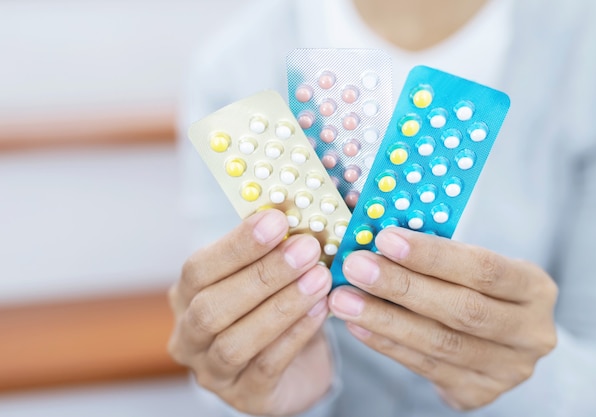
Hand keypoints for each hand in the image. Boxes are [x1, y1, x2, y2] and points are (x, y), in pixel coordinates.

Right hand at [168, 209, 333, 415]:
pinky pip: (267, 366)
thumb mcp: (266, 274)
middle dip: (262, 275)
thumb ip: (272, 248)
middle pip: (212, 307)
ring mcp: (213, 372)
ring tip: (319, 278)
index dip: (237, 245)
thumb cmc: (274, 308)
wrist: (294, 366)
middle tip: (306, 248)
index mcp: (187, 296)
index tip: (277, 220)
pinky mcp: (246, 398)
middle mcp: (189, 336)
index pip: (198, 269)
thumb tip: (293, 208)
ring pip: (235, 341)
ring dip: (281, 305)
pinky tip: (322, 309)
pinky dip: (295, 335)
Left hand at [328, 227, 557, 409]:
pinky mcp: (478, 393)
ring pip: (439, 343)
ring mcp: (507, 370)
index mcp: (535, 289)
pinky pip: (424, 367)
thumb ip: (437, 252)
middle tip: (356, 266)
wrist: (503, 342)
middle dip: (402, 286)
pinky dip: (386, 343)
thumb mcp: (474, 264)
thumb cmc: (479, 288)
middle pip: (461, 309)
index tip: (386, 238)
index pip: (484, 268)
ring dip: (384, 318)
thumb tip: (378, 233)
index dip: (433, 255)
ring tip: (344, 298)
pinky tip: (357, 324)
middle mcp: (531, 333)